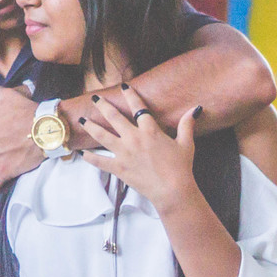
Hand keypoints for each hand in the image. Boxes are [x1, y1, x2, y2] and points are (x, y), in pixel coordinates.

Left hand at [80, 86, 200, 212]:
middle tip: (95, 99)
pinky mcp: (119, 168)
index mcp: (150, 130)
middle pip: (114, 117)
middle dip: (103, 106)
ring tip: (82, 120)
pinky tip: (81, 153)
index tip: (123, 86)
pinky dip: (90, 157)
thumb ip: (186, 125)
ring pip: (102, 136)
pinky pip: (100, 161)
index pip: (138, 107)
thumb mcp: (186, 144)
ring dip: (91, 126)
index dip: (130, 95)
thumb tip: (195, 109)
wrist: (172, 190)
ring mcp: (124, 153)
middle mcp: (134, 138)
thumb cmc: (181, 167)